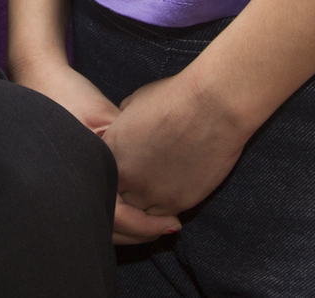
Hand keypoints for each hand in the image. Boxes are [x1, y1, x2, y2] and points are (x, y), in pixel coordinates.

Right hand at [11, 56, 178, 244]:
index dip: (146, 225)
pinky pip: (93, 208)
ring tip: (156, 225)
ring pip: (100, 224)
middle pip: (109, 230)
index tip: (172, 224)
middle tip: (169, 227)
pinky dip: (114, 215)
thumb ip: (127, 150)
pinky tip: (132, 211)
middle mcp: (67, 187)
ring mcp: (63, 186)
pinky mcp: (65, 179)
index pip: (117, 218)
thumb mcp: (103, 118)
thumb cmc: (68, 95)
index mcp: (78, 175)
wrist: (37, 77)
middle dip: (140, 233)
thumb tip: (156, 184)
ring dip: (127, 229)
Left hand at [102, 71, 248, 239]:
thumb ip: (122, 124)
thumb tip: (123, 131)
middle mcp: (126, 176)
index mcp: (111, 150)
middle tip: (140, 185)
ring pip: (139, 213)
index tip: (125, 168)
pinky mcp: (179, 202)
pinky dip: (164, 213)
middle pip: (117, 198)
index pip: (102, 174)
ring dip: (144, 206)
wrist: (211, 105)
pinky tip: (171, 198)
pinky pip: (163, 218)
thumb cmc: (174, 97)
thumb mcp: (134, 104)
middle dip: (125, 193)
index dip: (113, 173)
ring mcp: (152, 192)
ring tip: (156, 192)